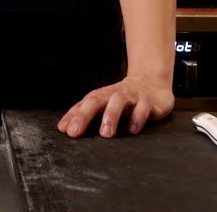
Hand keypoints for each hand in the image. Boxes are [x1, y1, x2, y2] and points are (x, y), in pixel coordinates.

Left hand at [57, 76, 173, 138]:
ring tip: (105, 133)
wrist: (153, 83)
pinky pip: (143, 107)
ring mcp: (131, 96)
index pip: (84, 104)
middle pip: (96, 99)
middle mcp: (114, 94)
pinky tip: (133, 130)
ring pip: (118, 101)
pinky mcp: (148, 101)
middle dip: (84, 115)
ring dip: (111, 115)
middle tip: (75, 131)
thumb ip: (86, 115)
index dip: (72, 116)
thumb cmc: (124, 99)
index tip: (64, 129)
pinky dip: (138, 117)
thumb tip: (64, 128)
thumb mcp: (106, 104)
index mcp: (102, 96)